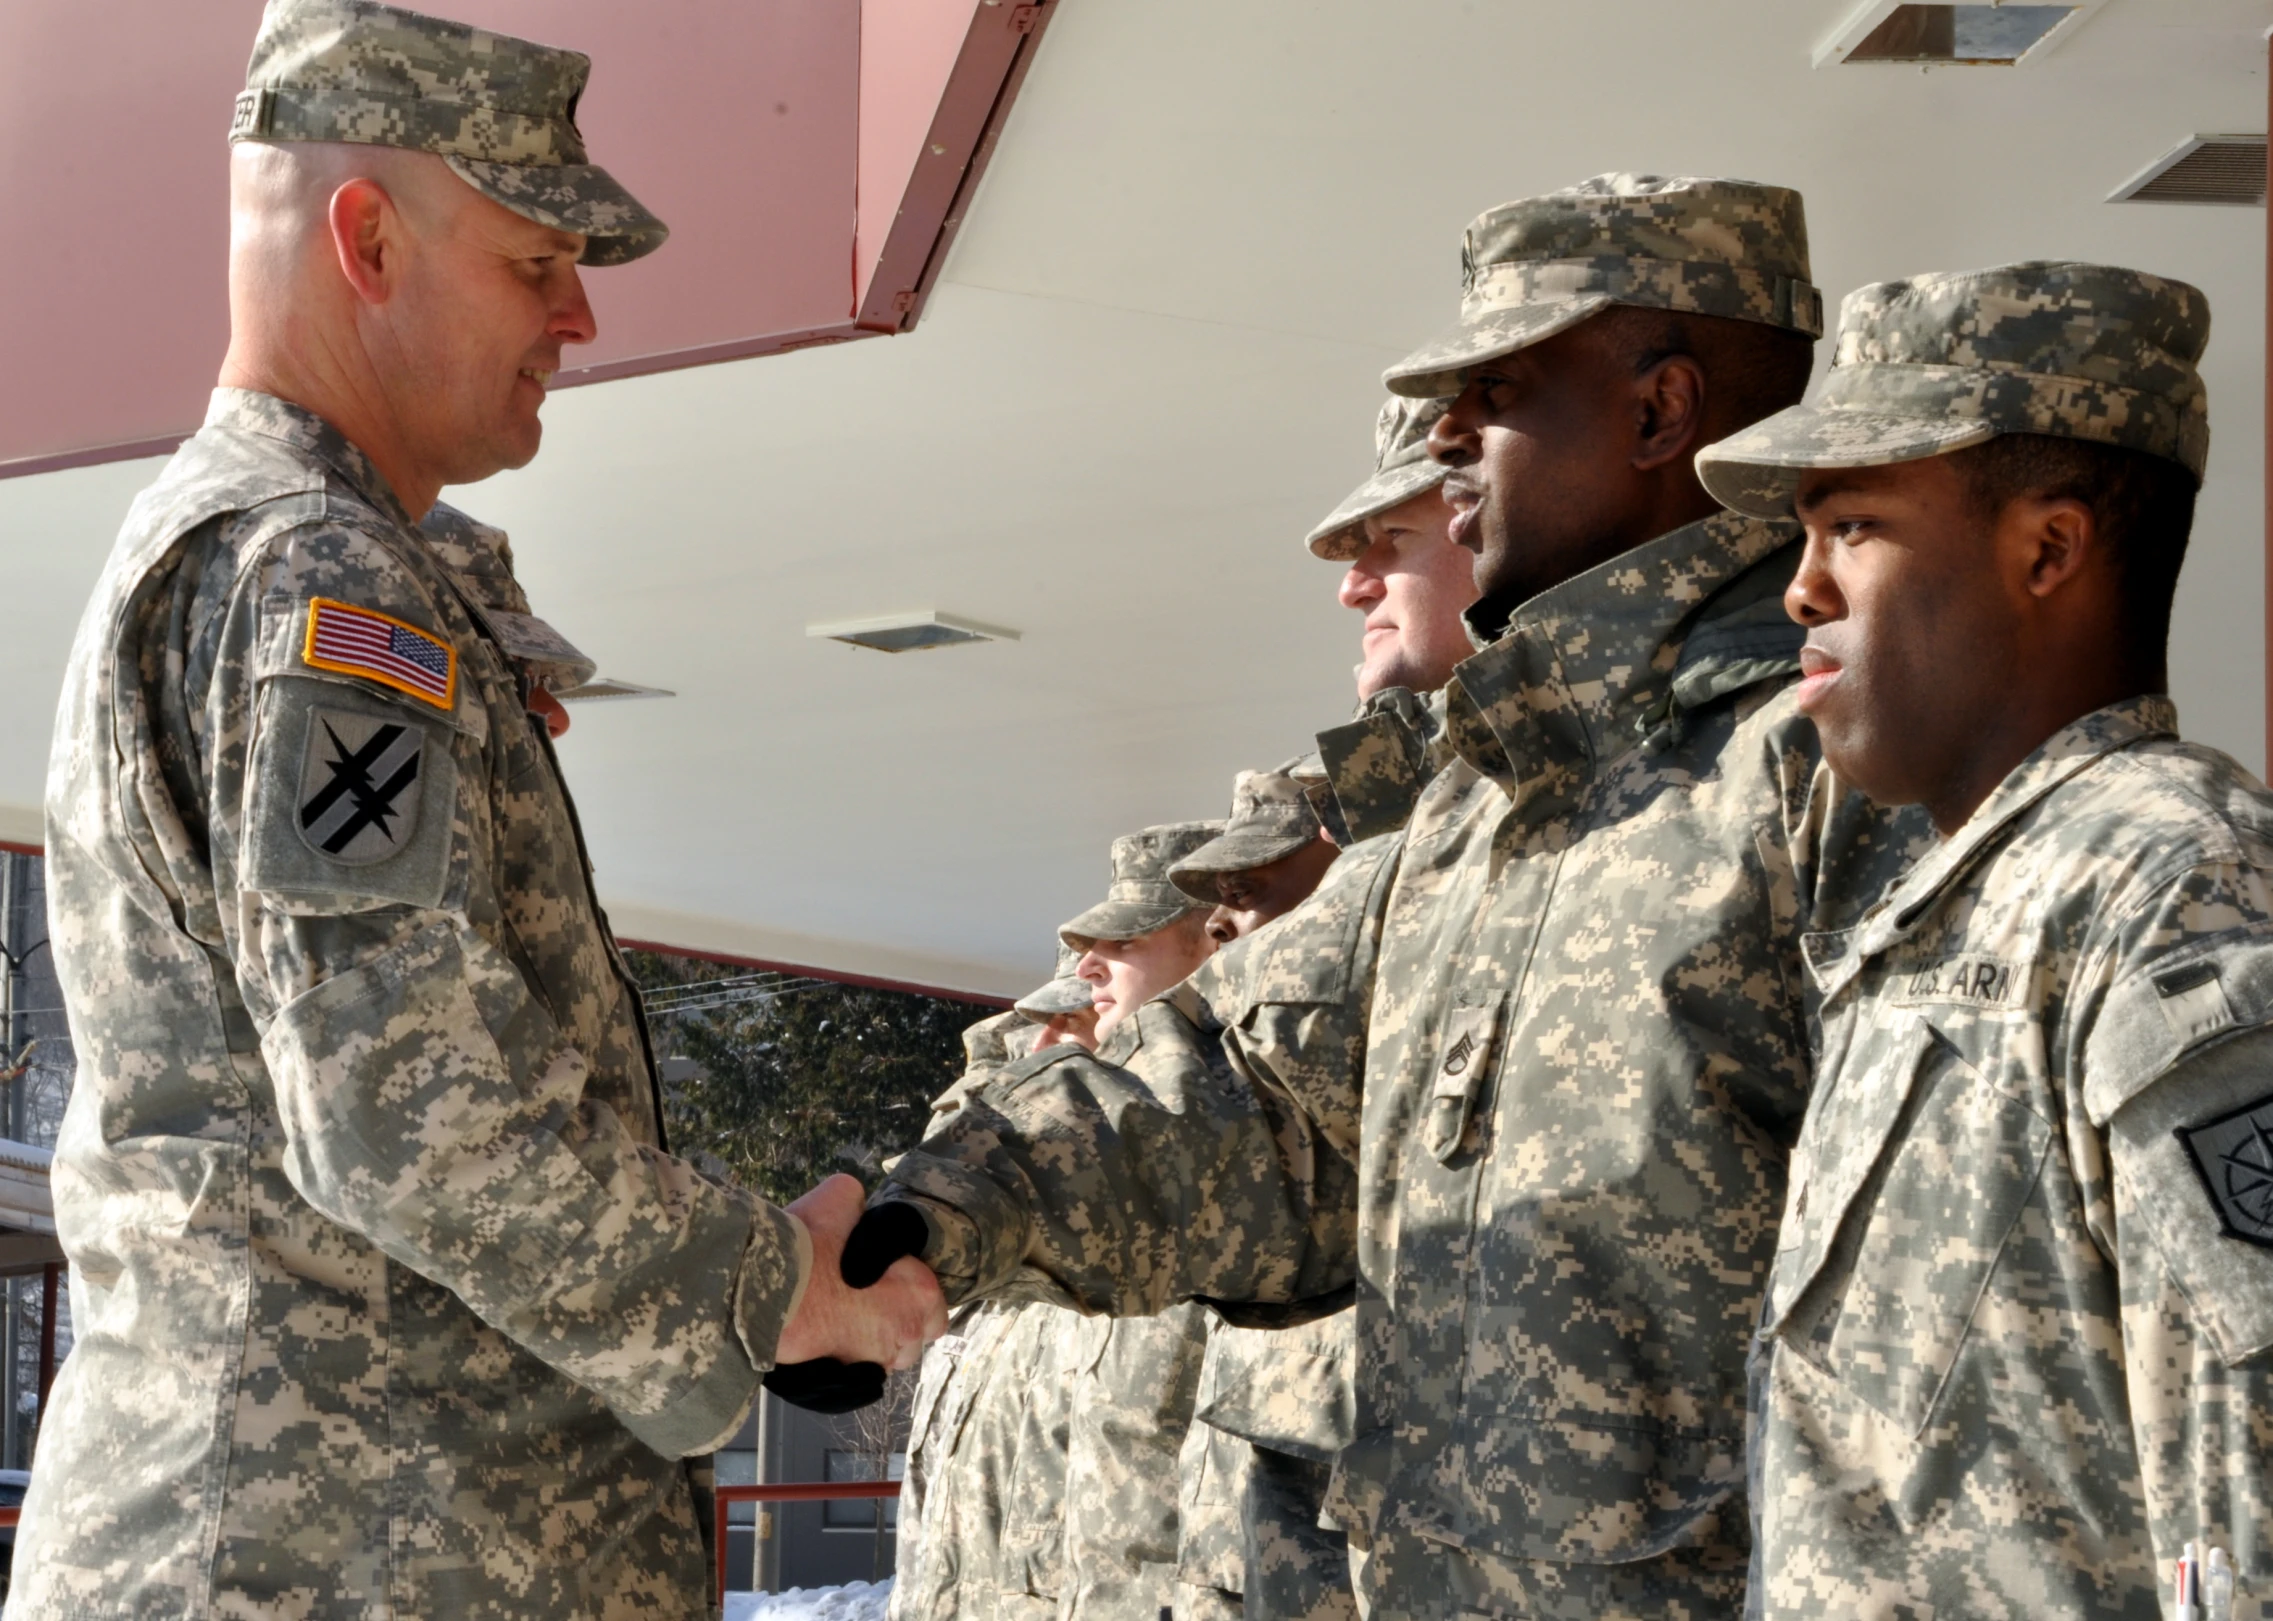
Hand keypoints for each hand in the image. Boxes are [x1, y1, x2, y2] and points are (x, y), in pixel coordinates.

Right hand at [774, 1174, 945, 1370]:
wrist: (763, 1294)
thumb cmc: (807, 1247)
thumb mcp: (837, 1198)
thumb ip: (856, 1203)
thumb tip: (854, 1206)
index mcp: (919, 1292)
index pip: (933, 1300)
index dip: (912, 1289)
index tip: (886, 1278)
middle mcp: (907, 1334)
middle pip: (914, 1332)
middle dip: (896, 1319)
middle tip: (864, 1299)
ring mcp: (877, 1364)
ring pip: (887, 1356)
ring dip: (873, 1341)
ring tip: (843, 1321)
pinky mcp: (844, 1383)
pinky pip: (858, 1372)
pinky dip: (847, 1359)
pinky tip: (826, 1339)